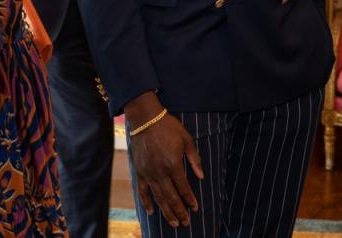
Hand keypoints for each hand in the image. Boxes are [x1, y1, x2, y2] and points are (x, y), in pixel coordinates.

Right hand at [127, 99, 203, 227]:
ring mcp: (148, 173)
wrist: (146, 119)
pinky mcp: (139, 171)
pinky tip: (151, 212)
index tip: (195, 209)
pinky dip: (146, 202)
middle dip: (179, 211)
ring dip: (166, 211)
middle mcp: (160, 172)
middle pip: (171, 196)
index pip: (183, 187)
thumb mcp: (187, 140)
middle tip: (185, 223)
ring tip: (173, 223)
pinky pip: (142, 191)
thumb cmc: (169, 127)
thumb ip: (194, 159)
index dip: (190, 199)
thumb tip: (201, 176)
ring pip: (158, 197)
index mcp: (173, 164)